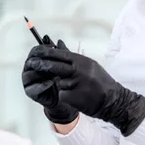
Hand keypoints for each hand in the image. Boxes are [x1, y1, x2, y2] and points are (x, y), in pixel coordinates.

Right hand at [22, 35, 78, 124]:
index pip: (34, 51)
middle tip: (52, 62)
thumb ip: (61, 53)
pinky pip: (33, 87)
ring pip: (30, 74)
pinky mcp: (30, 92)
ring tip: (53, 74)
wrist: (62, 95)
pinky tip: (51, 83)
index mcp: (35, 60)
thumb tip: (60, 41)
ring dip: (42, 73)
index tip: (53, 47)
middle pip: (30, 61)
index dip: (42, 48)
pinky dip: (42, 85)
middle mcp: (28, 69)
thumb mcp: (62, 64)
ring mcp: (27, 81)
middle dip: (41, 61)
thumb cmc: (60, 77)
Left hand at [26, 41, 144, 135]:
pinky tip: (75, 97)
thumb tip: (58, 43)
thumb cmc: (101, 82)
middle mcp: (80, 71)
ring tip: (72, 87)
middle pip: (55, 66)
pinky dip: (64, 96)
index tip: (37, 51)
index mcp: (83, 62)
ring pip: (58, 82)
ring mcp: (76, 84)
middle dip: (42, 65)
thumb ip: (72, 57)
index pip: (61, 54)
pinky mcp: (73, 97)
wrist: (113, 101)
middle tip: (31, 64)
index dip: (47, 52)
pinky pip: (61, 94)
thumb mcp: (89, 65)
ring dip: (59, 84)